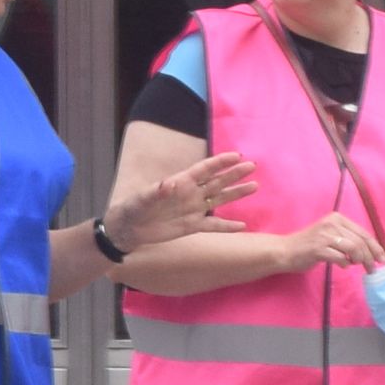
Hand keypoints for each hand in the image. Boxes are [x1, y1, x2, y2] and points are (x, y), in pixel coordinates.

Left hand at [114, 149, 259, 250]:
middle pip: (217, 181)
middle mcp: (190, 193)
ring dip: (236, 193)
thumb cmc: (133, 208)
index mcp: (180, 182)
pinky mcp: (192, 226)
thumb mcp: (143, 199)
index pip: (204, 169)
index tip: (237, 155)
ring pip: (219, 199)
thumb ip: (156, 192)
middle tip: (252, 166)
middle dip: (234, 174)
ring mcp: (193, 209)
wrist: (129, 229)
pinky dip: (227, 226)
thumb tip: (169, 183)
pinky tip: (242, 226)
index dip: (220, 162)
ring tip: (255, 186)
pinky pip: (213, 225)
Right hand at [285, 214, 384, 272]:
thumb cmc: (308, 246)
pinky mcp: (318, 248)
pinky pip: (340, 258)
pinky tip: (343, 265)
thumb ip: (347, 240)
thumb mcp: (330, 237)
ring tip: (361, 268)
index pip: (363, 233)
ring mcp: (324, 235)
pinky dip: (345, 264)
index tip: (383, 259)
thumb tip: (369, 252)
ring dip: (361, 261)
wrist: (284, 251)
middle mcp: (332, 224)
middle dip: (371, 256)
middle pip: (360, 241)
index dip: (376, 247)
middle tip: (373, 268)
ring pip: (353, 249)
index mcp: (337, 218)